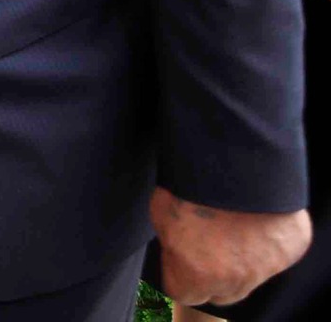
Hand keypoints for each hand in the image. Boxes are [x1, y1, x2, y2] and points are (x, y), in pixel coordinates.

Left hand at [151, 187, 310, 305]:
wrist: (235, 159)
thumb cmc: (190, 184)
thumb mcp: (161, 216)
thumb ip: (173, 247)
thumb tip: (178, 253)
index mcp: (197, 275)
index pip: (183, 292)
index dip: (176, 273)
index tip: (176, 257)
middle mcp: (234, 279)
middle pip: (220, 292)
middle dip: (210, 274)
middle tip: (204, 244)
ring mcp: (267, 267)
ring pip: (249, 278)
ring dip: (239, 261)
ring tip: (230, 226)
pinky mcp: (291, 249)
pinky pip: (276, 255)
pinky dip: (267, 242)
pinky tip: (255, 218)